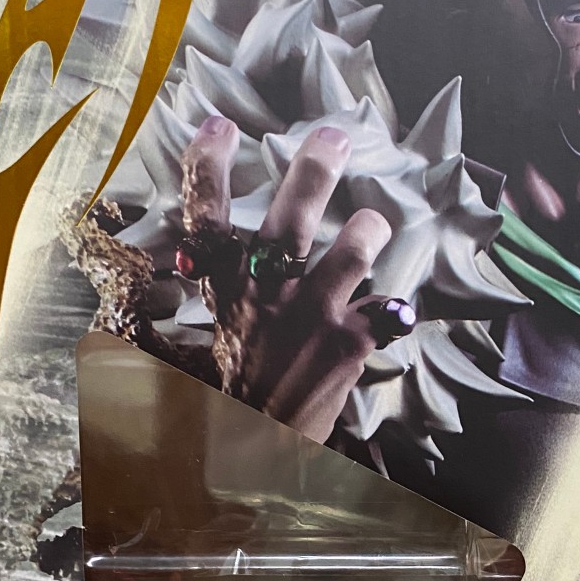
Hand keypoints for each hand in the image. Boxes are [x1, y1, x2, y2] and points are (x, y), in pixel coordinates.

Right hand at [178, 116, 406, 443]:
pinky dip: (396, 306)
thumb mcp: (211, 338)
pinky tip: (398, 307)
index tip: (219, 126)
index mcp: (225, 292)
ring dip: (367, 231)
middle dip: (312, 171)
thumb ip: (212, 297)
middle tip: (334, 137)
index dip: (209, 168)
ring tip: (376, 221)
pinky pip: (386, 311)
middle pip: (288, 221)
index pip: (207, 220)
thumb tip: (181, 268)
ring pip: (349, 254)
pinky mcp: (348, 346)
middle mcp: (267, 298)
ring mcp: (310, 319)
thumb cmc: (232, 394)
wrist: (255, 454)